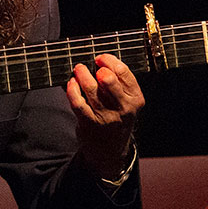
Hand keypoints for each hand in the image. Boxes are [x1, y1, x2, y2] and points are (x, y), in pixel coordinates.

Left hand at [65, 53, 144, 178]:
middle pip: (108, 80)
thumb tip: (102, 61)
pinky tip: (71, 83)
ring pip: (90, 89)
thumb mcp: (128, 103)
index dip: (109, 60)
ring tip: (78, 70)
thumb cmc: (117, 119)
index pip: (123, 73)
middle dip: (97, 68)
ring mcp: (106, 116)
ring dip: (81, 75)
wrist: (110, 150)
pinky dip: (72, 90)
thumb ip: (120, 84)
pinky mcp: (90, 123)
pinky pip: (78, 102)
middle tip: (90, 66)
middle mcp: (123, 108)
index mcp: (135, 99)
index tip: (101, 58)